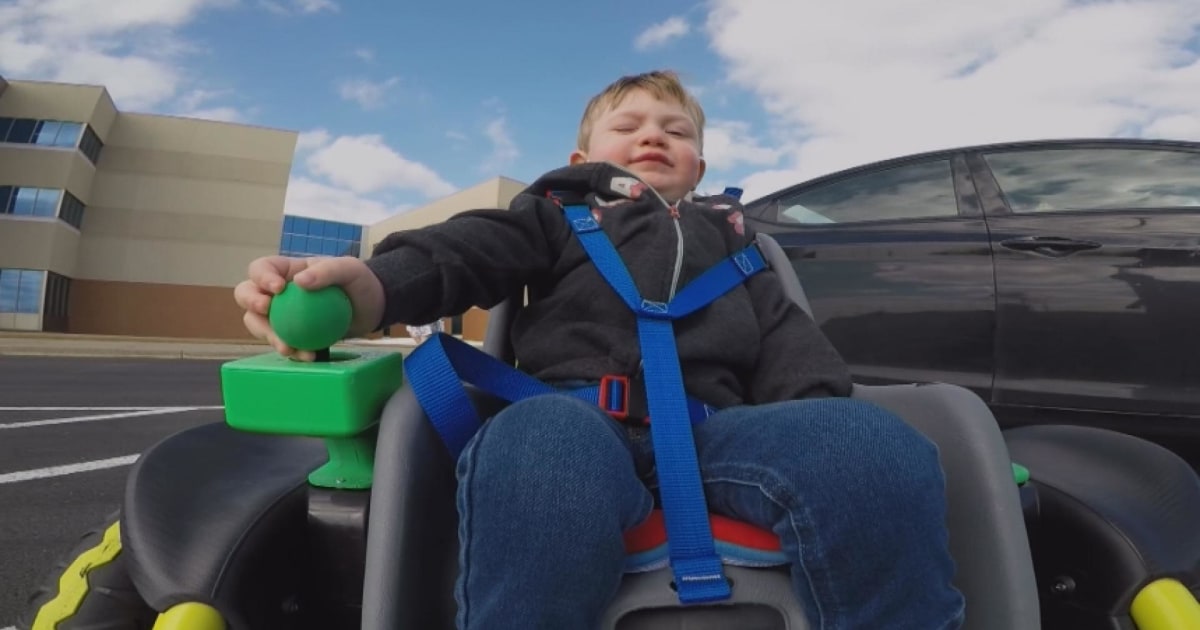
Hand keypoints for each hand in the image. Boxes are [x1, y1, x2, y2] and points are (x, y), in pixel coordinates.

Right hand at [234, 255, 384, 360]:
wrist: (372, 308)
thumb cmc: (359, 281)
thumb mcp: (349, 269)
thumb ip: (327, 271)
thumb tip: (300, 282)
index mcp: (285, 270)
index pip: (261, 268)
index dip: (261, 277)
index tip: (278, 289)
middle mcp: (277, 292)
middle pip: (247, 294)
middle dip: (251, 302)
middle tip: (266, 311)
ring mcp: (281, 315)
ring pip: (259, 324)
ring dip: (268, 335)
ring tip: (287, 346)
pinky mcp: (292, 335)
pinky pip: (284, 344)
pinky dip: (293, 352)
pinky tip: (308, 356)